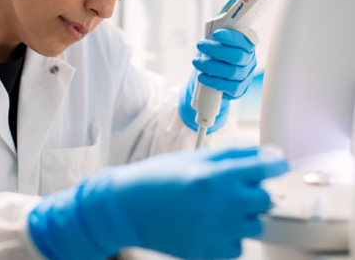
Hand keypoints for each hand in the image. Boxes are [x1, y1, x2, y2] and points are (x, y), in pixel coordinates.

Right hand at [28, 147, 287, 259]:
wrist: (130, 207)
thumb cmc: (159, 177)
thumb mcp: (195, 156)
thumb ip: (233, 155)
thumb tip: (267, 154)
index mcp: (218, 175)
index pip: (268, 168)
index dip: (274, 164)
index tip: (273, 164)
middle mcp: (223, 204)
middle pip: (266, 200)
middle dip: (255, 192)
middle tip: (234, 188)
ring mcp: (218, 231)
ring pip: (254, 226)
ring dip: (243, 216)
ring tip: (217, 208)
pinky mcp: (210, 253)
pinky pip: (236, 247)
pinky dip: (228, 237)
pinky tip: (208, 225)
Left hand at [179, 0, 256, 132]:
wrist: (210, 77)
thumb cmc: (216, 52)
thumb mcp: (217, 35)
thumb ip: (224, 19)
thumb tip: (233, 1)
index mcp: (247, 45)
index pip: (244, 40)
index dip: (231, 37)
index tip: (216, 33)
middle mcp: (248, 60)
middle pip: (236, 57)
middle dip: (216, 50)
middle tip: (200, 45)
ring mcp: (244, 76)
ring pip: (231, 72)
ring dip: (210, 66)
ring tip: (196, 61)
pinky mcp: (238, 89)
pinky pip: (228, 87)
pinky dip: (213, 81)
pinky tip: (202, 76)